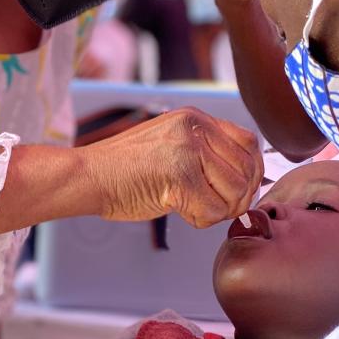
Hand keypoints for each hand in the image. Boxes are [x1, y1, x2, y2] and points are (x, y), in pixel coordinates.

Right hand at [81, 107, 262, 228]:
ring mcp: (188, 150)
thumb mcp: (169, 144)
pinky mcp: (180, 176)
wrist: (88, 175)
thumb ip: (204, 152)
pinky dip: (201, 220)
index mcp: (195, 118)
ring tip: (193, 208)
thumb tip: (243, 179)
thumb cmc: (123, 168)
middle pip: (247, 169)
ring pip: (235, 192)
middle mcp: (195, 128)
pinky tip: (181, 212)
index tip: (237, 192)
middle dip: (237, 197)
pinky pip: (213, 211)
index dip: (250, 172)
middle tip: (216, 208)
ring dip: (219, 210)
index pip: (248, 143)